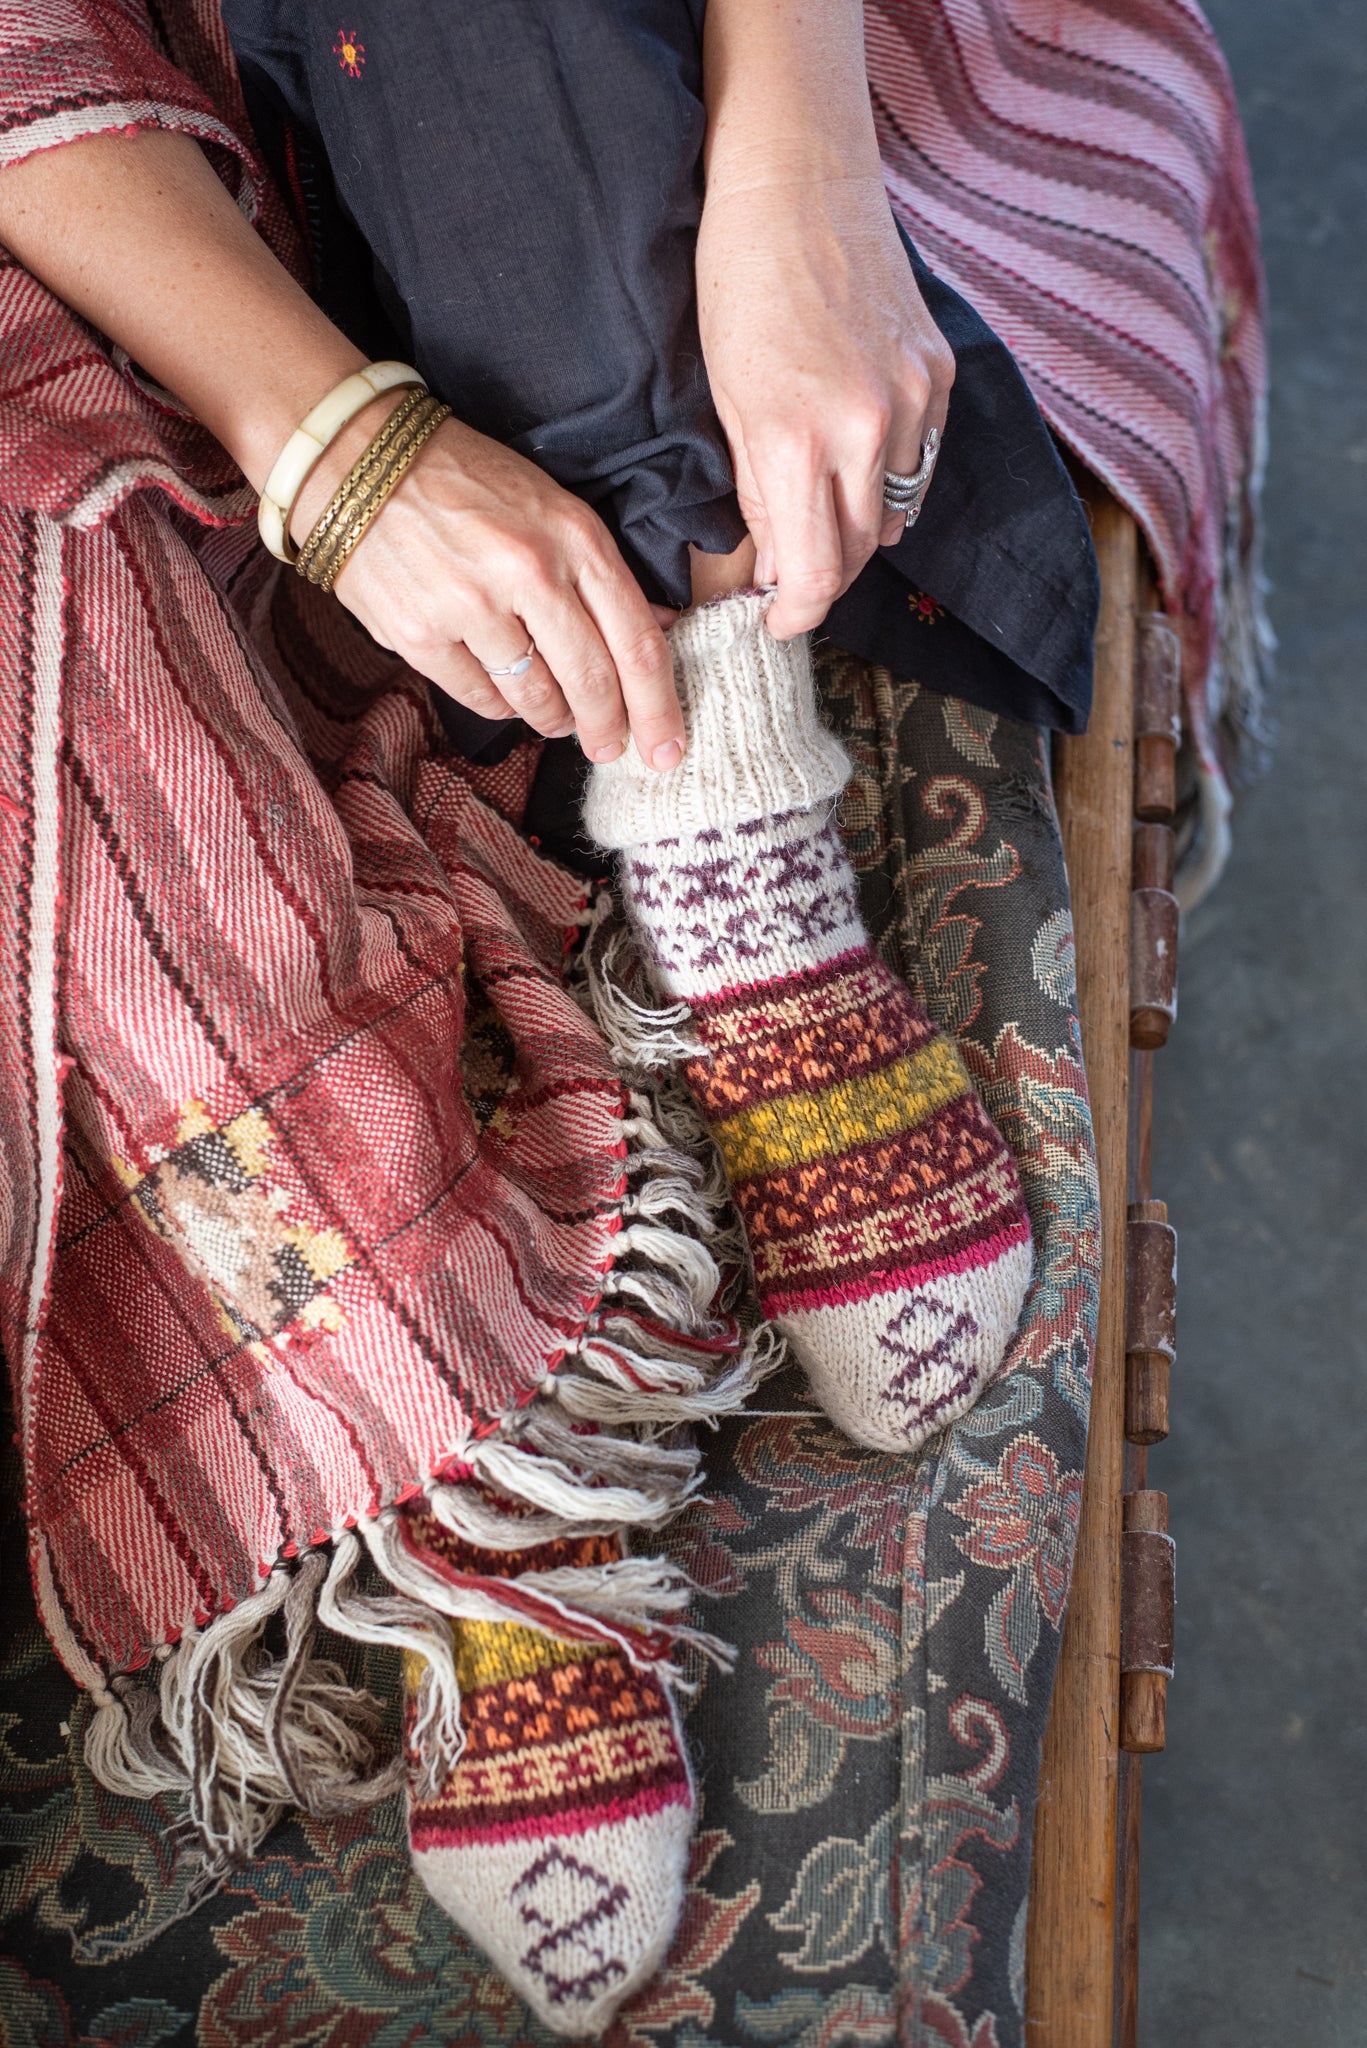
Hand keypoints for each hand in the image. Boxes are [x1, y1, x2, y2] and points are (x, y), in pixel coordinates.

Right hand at [296, 409, 684, 767]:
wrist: (361, 463)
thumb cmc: (467, 481)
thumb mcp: (551, 506)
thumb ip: (600, 571)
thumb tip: (655, 626)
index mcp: (574, 538)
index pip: (637, 641)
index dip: (658, 706)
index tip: (667, 747)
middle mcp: (529, 573)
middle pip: (591, 681)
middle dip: (608, 729)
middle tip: (610, 749)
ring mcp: (471, 607)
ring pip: (536, 697)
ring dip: (553, 718)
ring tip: (557, 717)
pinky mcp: (421, 634)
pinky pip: (481, 697)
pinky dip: (501, 707)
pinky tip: (506, 697)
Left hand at [696, 172, 954, 639]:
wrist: (796, 181)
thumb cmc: (739, 285)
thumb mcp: (725, 403)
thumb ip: (755, 494)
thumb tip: (772, 570)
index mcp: (794, 441)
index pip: (812, 574)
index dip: (794, 612)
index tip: (775, 622)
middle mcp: (865, 429)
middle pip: (858, 555)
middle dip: (823, 578)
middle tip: (790, 579)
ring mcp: (912, 401)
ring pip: (894, 516)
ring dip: (859, 536)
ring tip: (823, 524)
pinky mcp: (938, 374)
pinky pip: (922, 465)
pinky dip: (892, 485)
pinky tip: (860, 473)